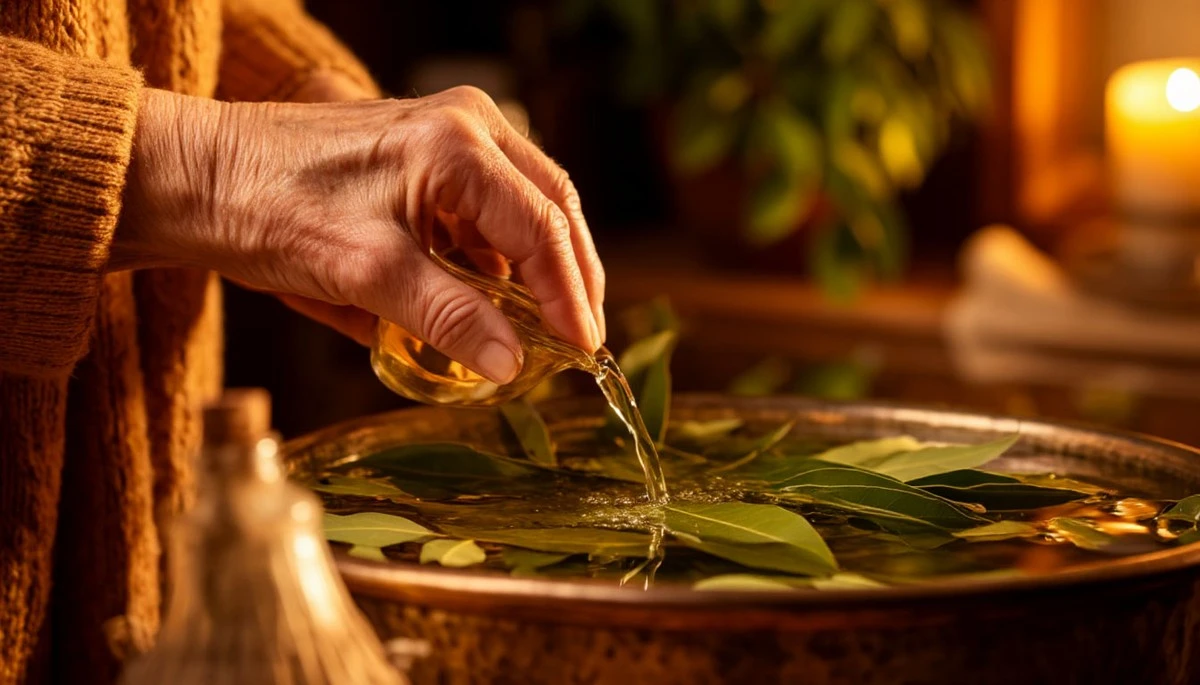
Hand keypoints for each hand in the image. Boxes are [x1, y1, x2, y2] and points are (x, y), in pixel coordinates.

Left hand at [114, 85, 605, 384]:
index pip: (542, 228)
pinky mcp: (428, 154)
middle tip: (580, 338)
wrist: (196, 176)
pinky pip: (485, 207)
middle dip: (568, 277)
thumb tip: (511, 367)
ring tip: (540, 327)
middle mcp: (466, 126)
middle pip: (549, 209)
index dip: (568, 295)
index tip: (584, 350)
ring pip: (523, 208)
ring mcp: (449, 134)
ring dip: (533, 267)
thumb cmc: (269, 210)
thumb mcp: (365, 274)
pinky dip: (495, 255)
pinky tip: (489, 296)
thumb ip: (446, 318)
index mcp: (458, 145)